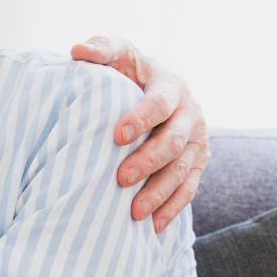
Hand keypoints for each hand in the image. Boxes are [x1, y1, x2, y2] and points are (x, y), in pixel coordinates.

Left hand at [71, 37, 209, 232]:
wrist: (159, 88)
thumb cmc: (129, 71)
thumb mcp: (119, 54)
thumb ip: (101, 50)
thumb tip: (78, 50)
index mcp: (171, 85)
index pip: (160, 103)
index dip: (141, 118)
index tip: (117, 135)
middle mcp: (191, 113)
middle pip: (175, 142)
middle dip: (148, 162)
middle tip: (120, 178)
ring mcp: (198, 141)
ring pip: (183, 171)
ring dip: (159, 193)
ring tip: (133, 212)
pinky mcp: (198, 163)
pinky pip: (189, 190)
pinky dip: (172, 209)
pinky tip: (152, 226)